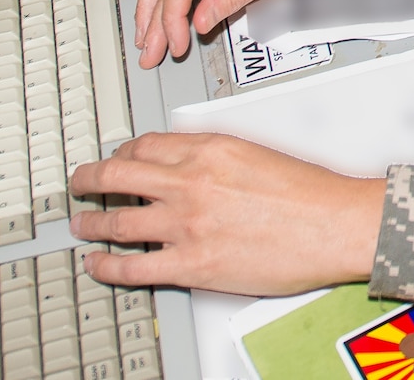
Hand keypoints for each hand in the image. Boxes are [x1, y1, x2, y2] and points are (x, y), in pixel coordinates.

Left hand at [69, 133, 382, 294]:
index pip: (146, 145)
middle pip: (118, 173)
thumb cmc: (309, 194)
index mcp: (208, 148)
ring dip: (91, 221)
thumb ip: (217, 158)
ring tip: (81, 222)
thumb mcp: (256, 153)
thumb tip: (192, 167)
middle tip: (79, 183)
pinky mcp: (191, 264)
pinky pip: (132, 267)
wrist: (334, 225)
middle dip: (90, 178)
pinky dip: (106, 266)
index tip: (119, 160)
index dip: (125, 153)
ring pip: (117, 219)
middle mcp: (190, 182)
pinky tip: (97, 263)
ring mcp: (186, 224)